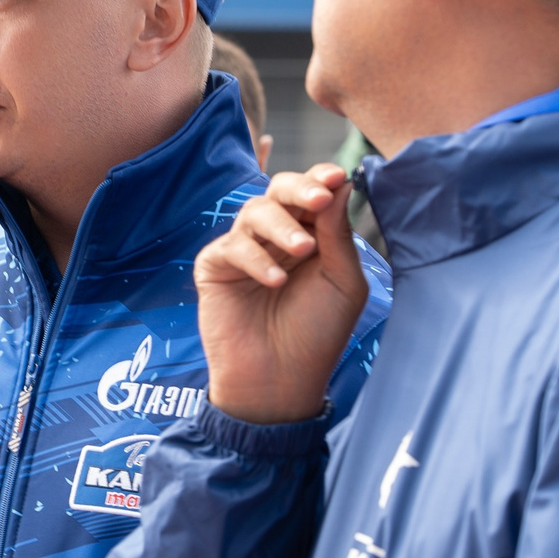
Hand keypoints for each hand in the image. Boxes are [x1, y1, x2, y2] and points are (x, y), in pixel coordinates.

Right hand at [195, 164, 368, 424]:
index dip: (321, 179)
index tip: (335, 177)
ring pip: (254, 212)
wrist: (280, 380)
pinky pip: (232, 246)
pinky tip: (275, 282)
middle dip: (299, 189)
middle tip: (318, 198)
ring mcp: (244, 250)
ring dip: (281, 226)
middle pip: (279, 191)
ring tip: (302, 251)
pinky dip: (256, 259)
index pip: (312, 195)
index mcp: (310, 235)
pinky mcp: (215, 267)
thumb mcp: (343, 282)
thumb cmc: (317, 333)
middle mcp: (275, 237)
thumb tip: (342, 182)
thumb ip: (338, 234)